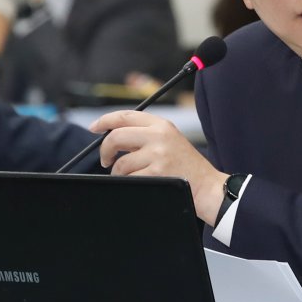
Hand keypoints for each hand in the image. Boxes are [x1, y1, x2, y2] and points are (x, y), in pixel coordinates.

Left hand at [89, 110, 227, 224]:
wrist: (207, 185)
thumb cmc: (187, 166)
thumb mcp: (170, 140)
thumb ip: (146, 134)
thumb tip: (113, 136)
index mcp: (162, 125)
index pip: (125, 116)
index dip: (105, 120)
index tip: (94, 127)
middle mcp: (159, 136)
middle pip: (116, 137)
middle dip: (105, 150)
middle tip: (106, 159)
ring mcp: (158, 155)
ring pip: (121, 163)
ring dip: (119, 173)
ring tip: (132, 175)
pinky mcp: (157, 173)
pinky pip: (130, 178)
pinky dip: (131, 182)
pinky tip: (142, 182)